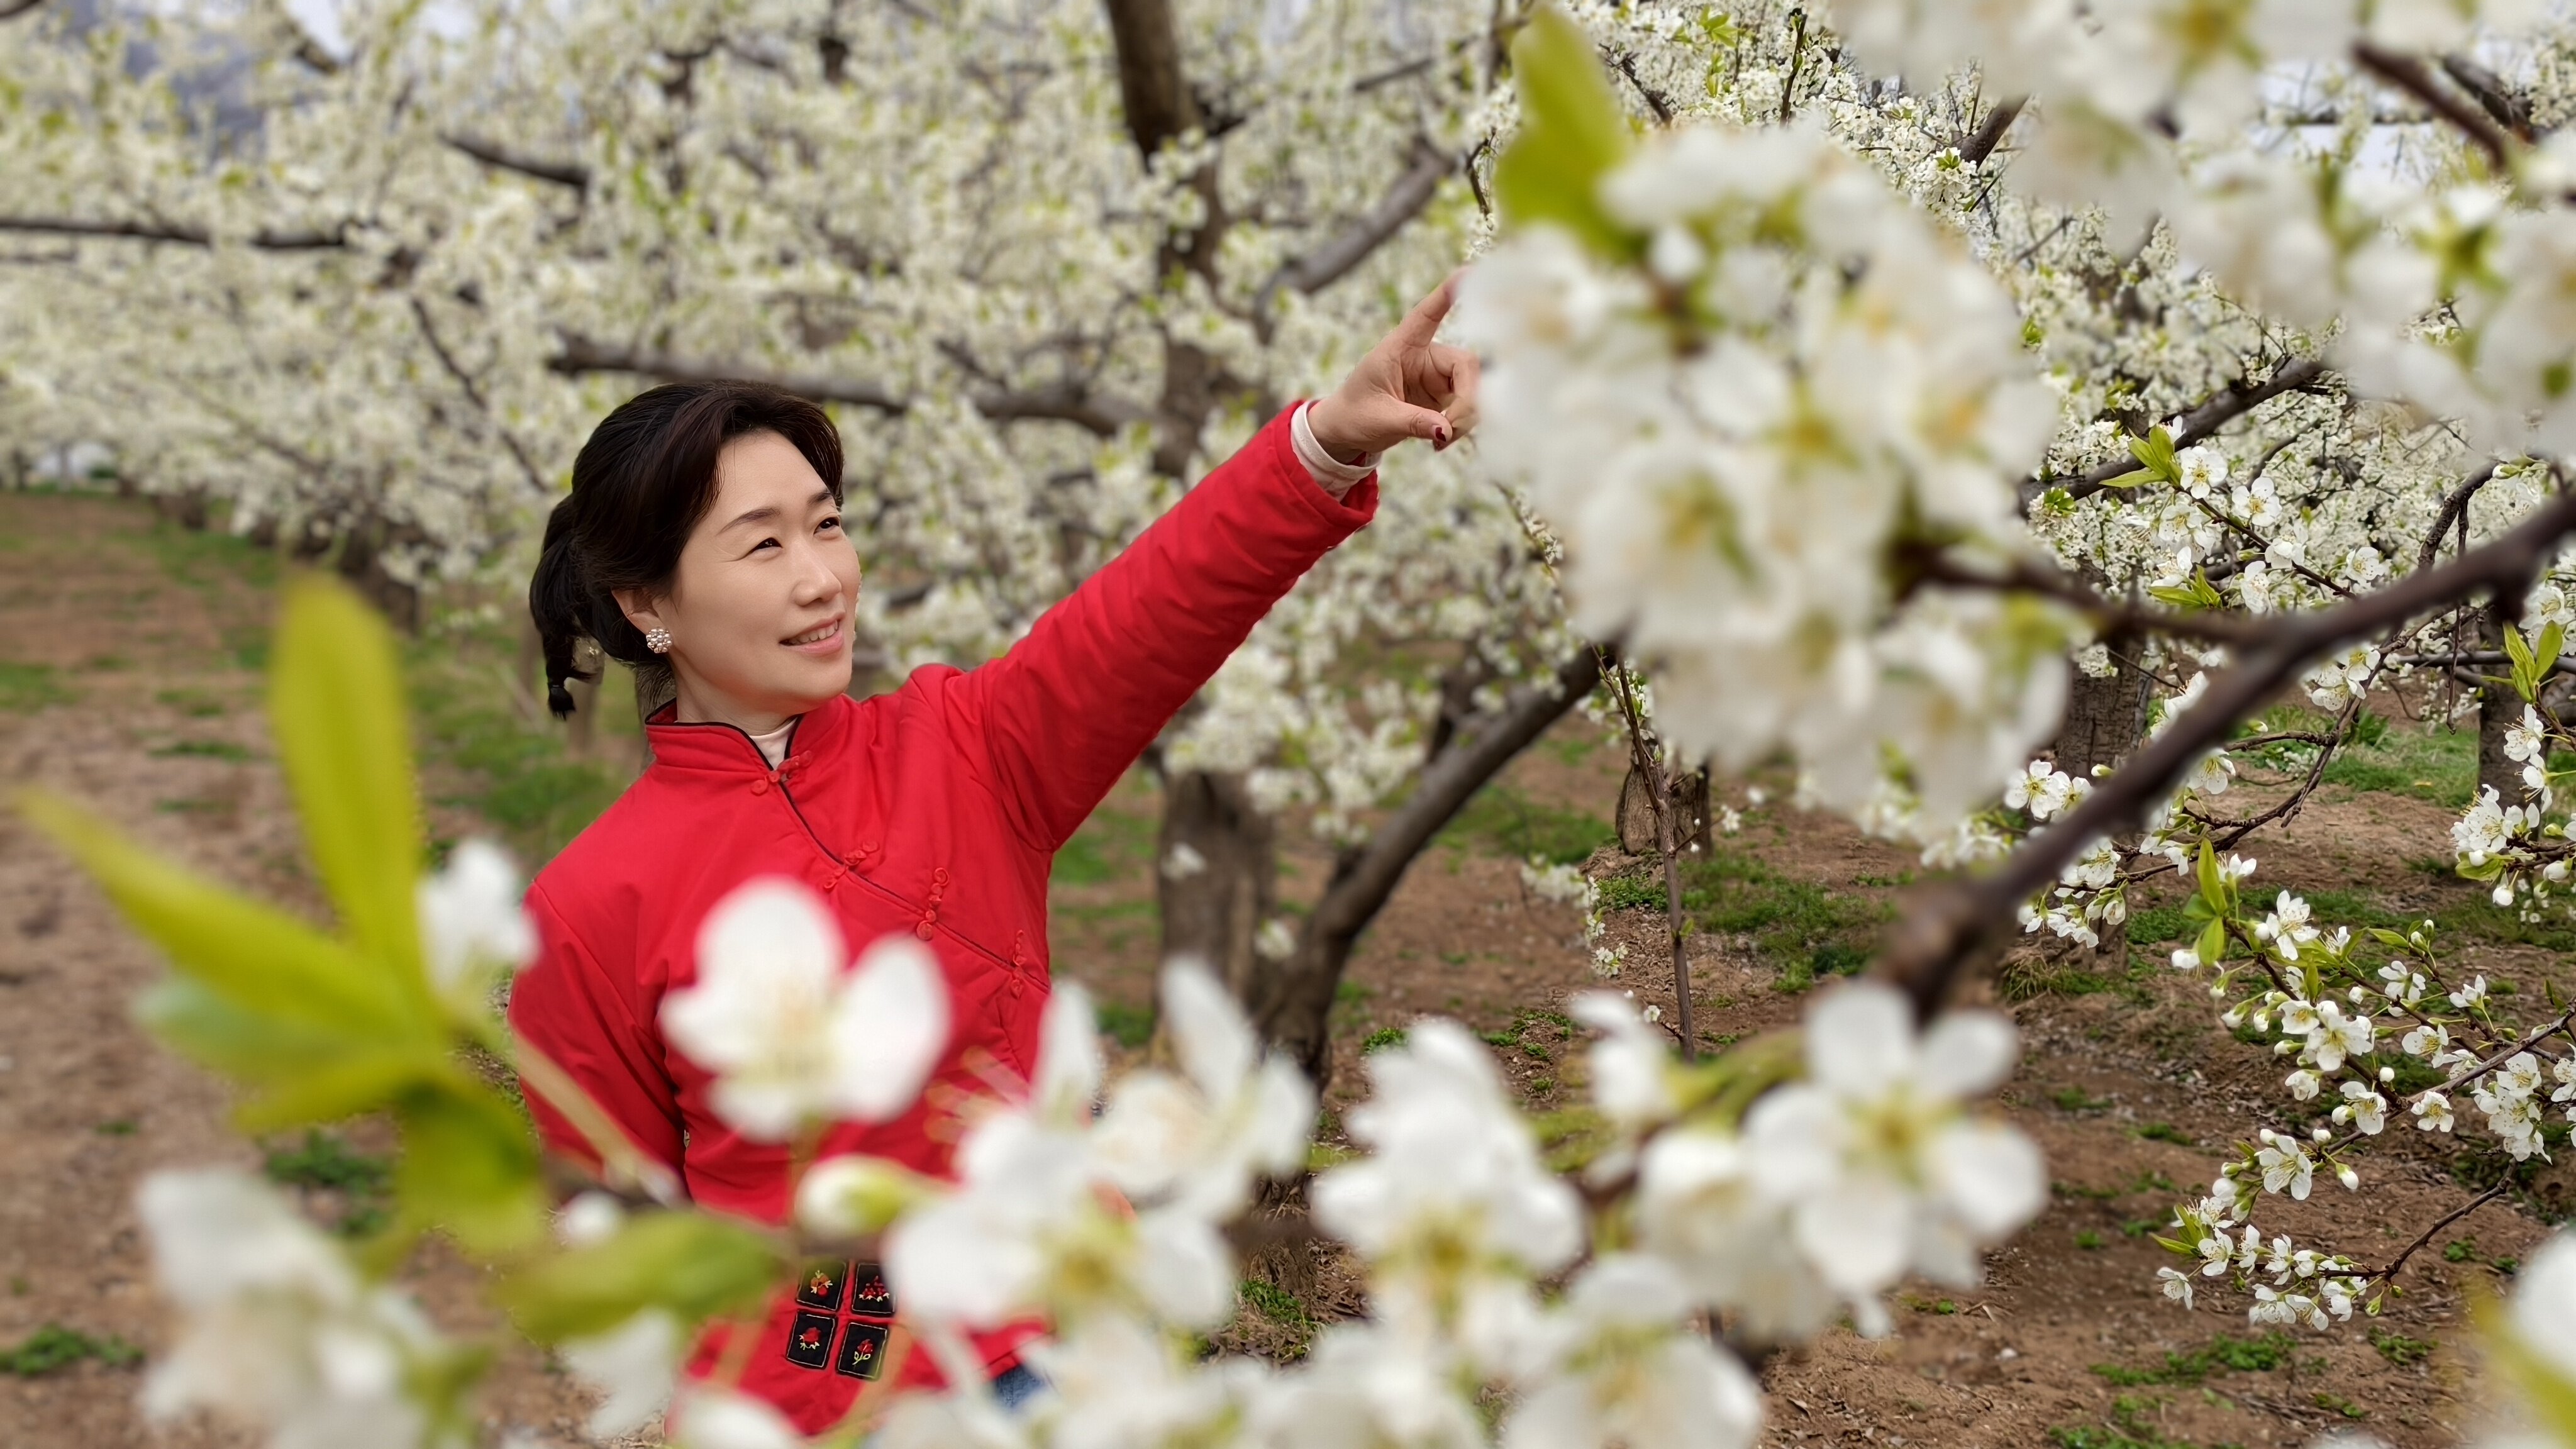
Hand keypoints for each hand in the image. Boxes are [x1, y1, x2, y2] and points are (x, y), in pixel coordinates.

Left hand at [1305, 273, 1480, 461]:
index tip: (1468, 273)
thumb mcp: (1379, 418)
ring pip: (1474, 388)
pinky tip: (1441, 442)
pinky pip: (1468, 407)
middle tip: (1451, 430)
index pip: (1427, 314)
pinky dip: (1461, 427)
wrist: (1346, 431)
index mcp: (1401, 347)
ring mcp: (1439, 377)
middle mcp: (1425, 356)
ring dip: (1466, 418)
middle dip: (1467, 400)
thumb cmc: (1354, 414)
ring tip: (1440, 442)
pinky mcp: (1445, 397)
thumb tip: (1446, 431)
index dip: (1448, 293)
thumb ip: (1413, 422)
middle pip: (1467, 364)